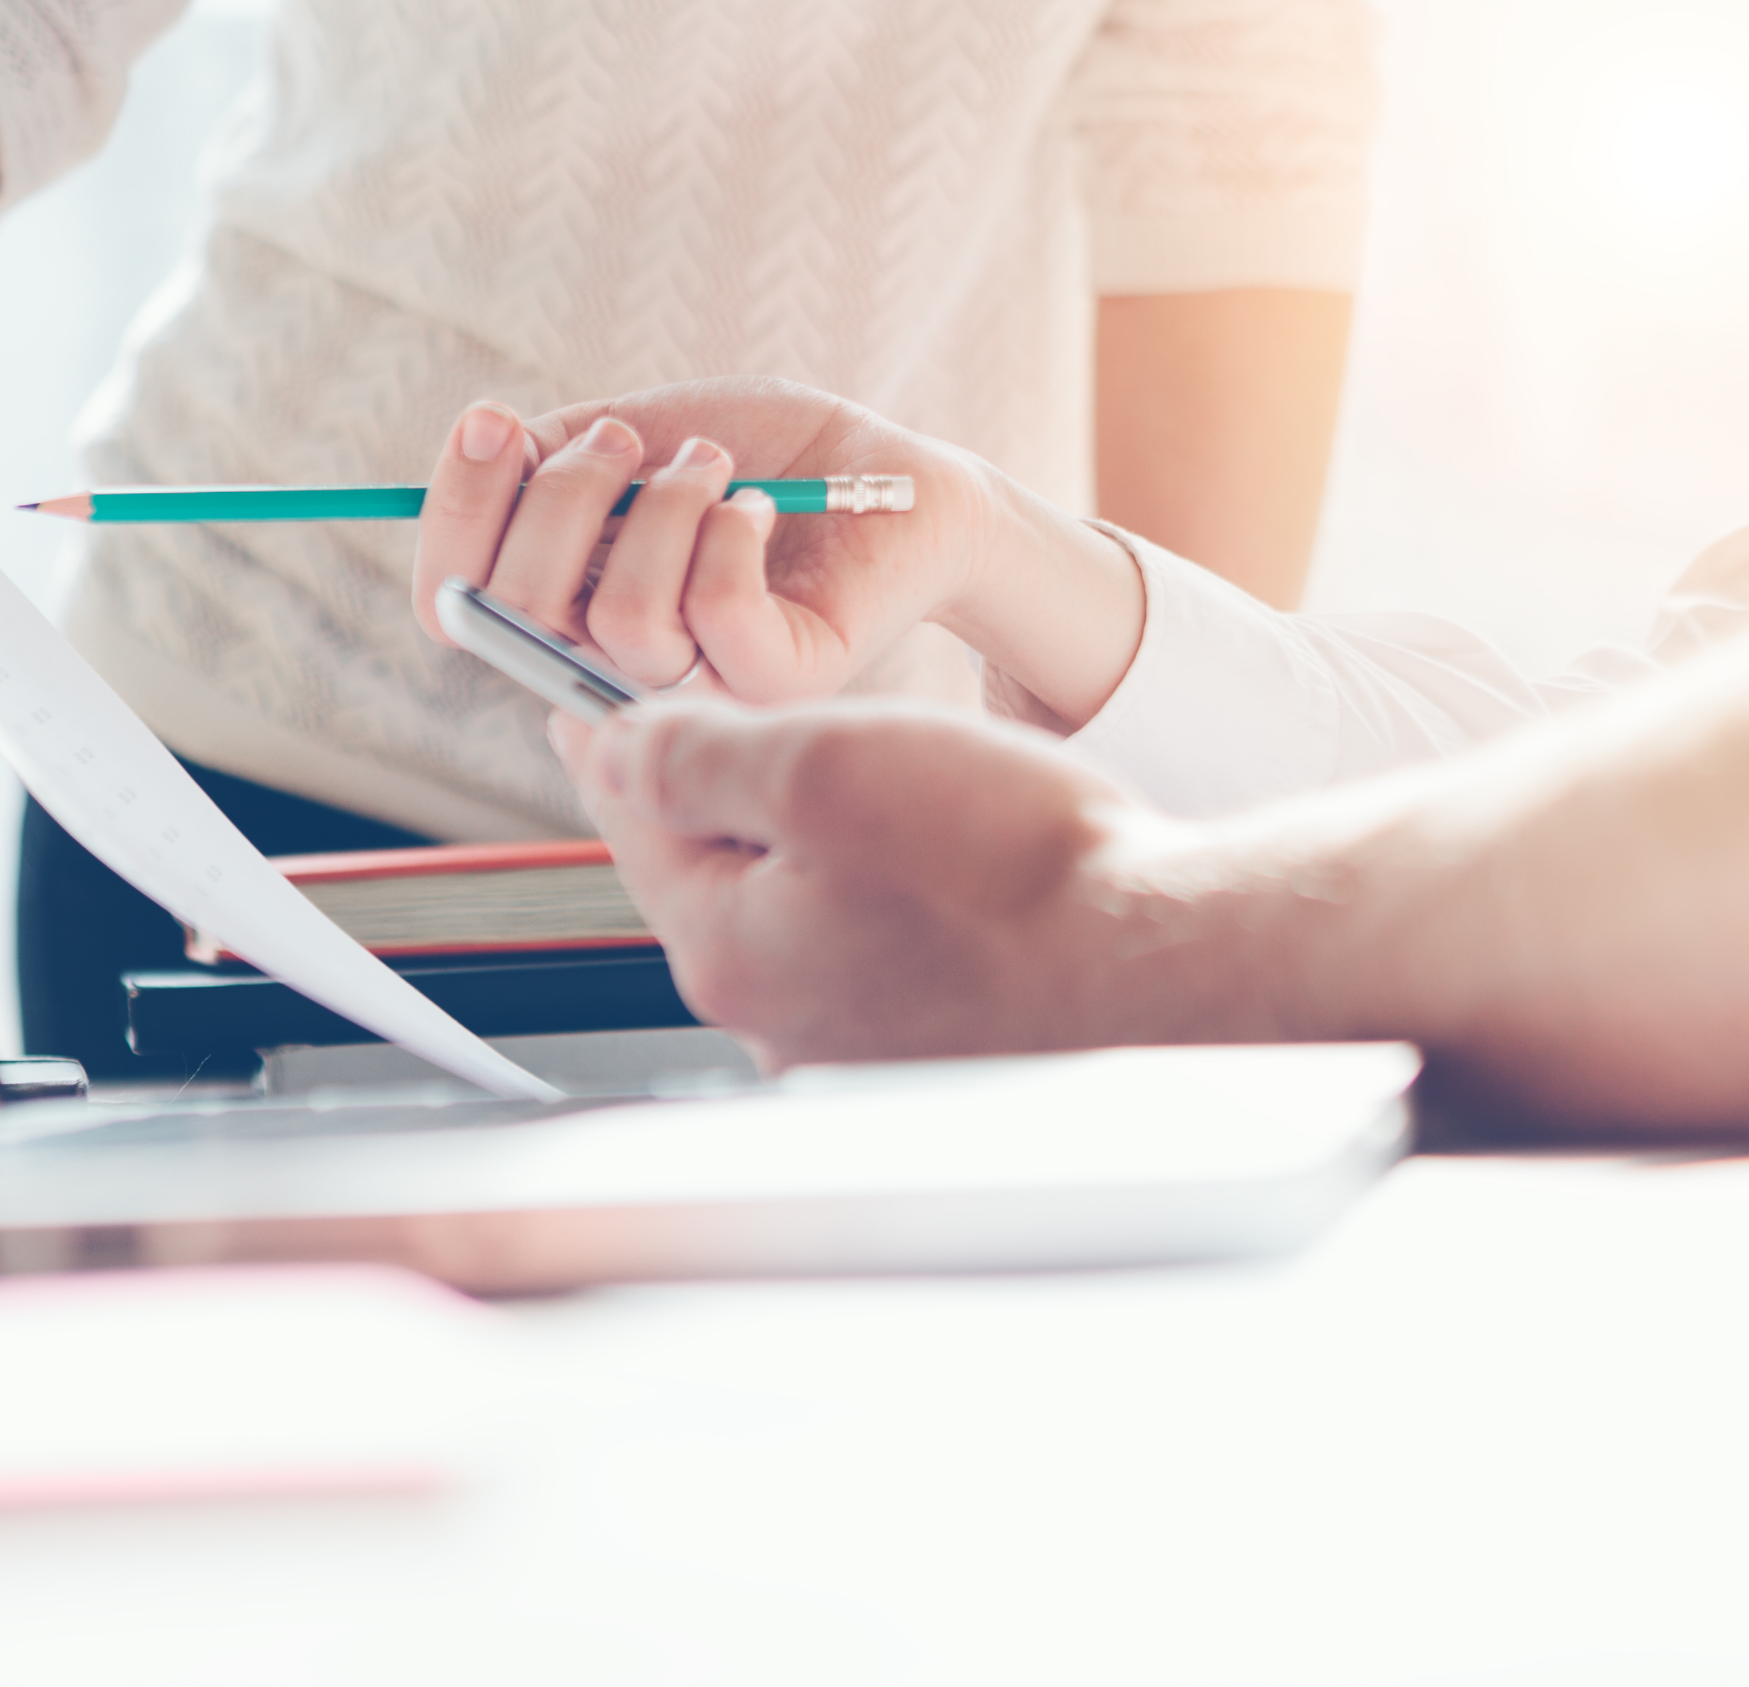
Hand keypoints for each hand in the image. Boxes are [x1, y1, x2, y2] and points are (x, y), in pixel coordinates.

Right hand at [410, 380, 993, 705]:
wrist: (883, 470)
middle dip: (564, 494)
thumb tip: (478, 443)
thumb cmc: (754, 451)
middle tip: (630, 442)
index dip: (456, 514)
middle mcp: (614, 659)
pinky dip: (731, 533)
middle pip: (521, 606)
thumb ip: (540, 460)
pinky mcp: (778, 681)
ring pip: (620, 617)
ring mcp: (697, 683)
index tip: (496, 423)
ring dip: (666, 506)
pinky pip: (715, 616)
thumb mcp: (627, 435)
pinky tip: (761, 509)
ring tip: (716, 466)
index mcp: (563, 605)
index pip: (453, 602)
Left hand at [556, 700, 1241, 1064]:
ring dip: (800, 845)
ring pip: (787, 913)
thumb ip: (700, 755)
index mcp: (727, 948)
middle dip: (709, 794)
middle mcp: (774, 1019)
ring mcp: (849, 1047)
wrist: (1162, 964)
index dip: (610, 739)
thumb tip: (614, 745)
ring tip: (844, 778)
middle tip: (715, 719)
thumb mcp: (829, 763)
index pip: (631, 822)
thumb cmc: (1013, 866)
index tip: (586, 696)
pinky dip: (868, 894)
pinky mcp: (924, 1051)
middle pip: (706, 874)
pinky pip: (861, 951)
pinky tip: (922, 855)